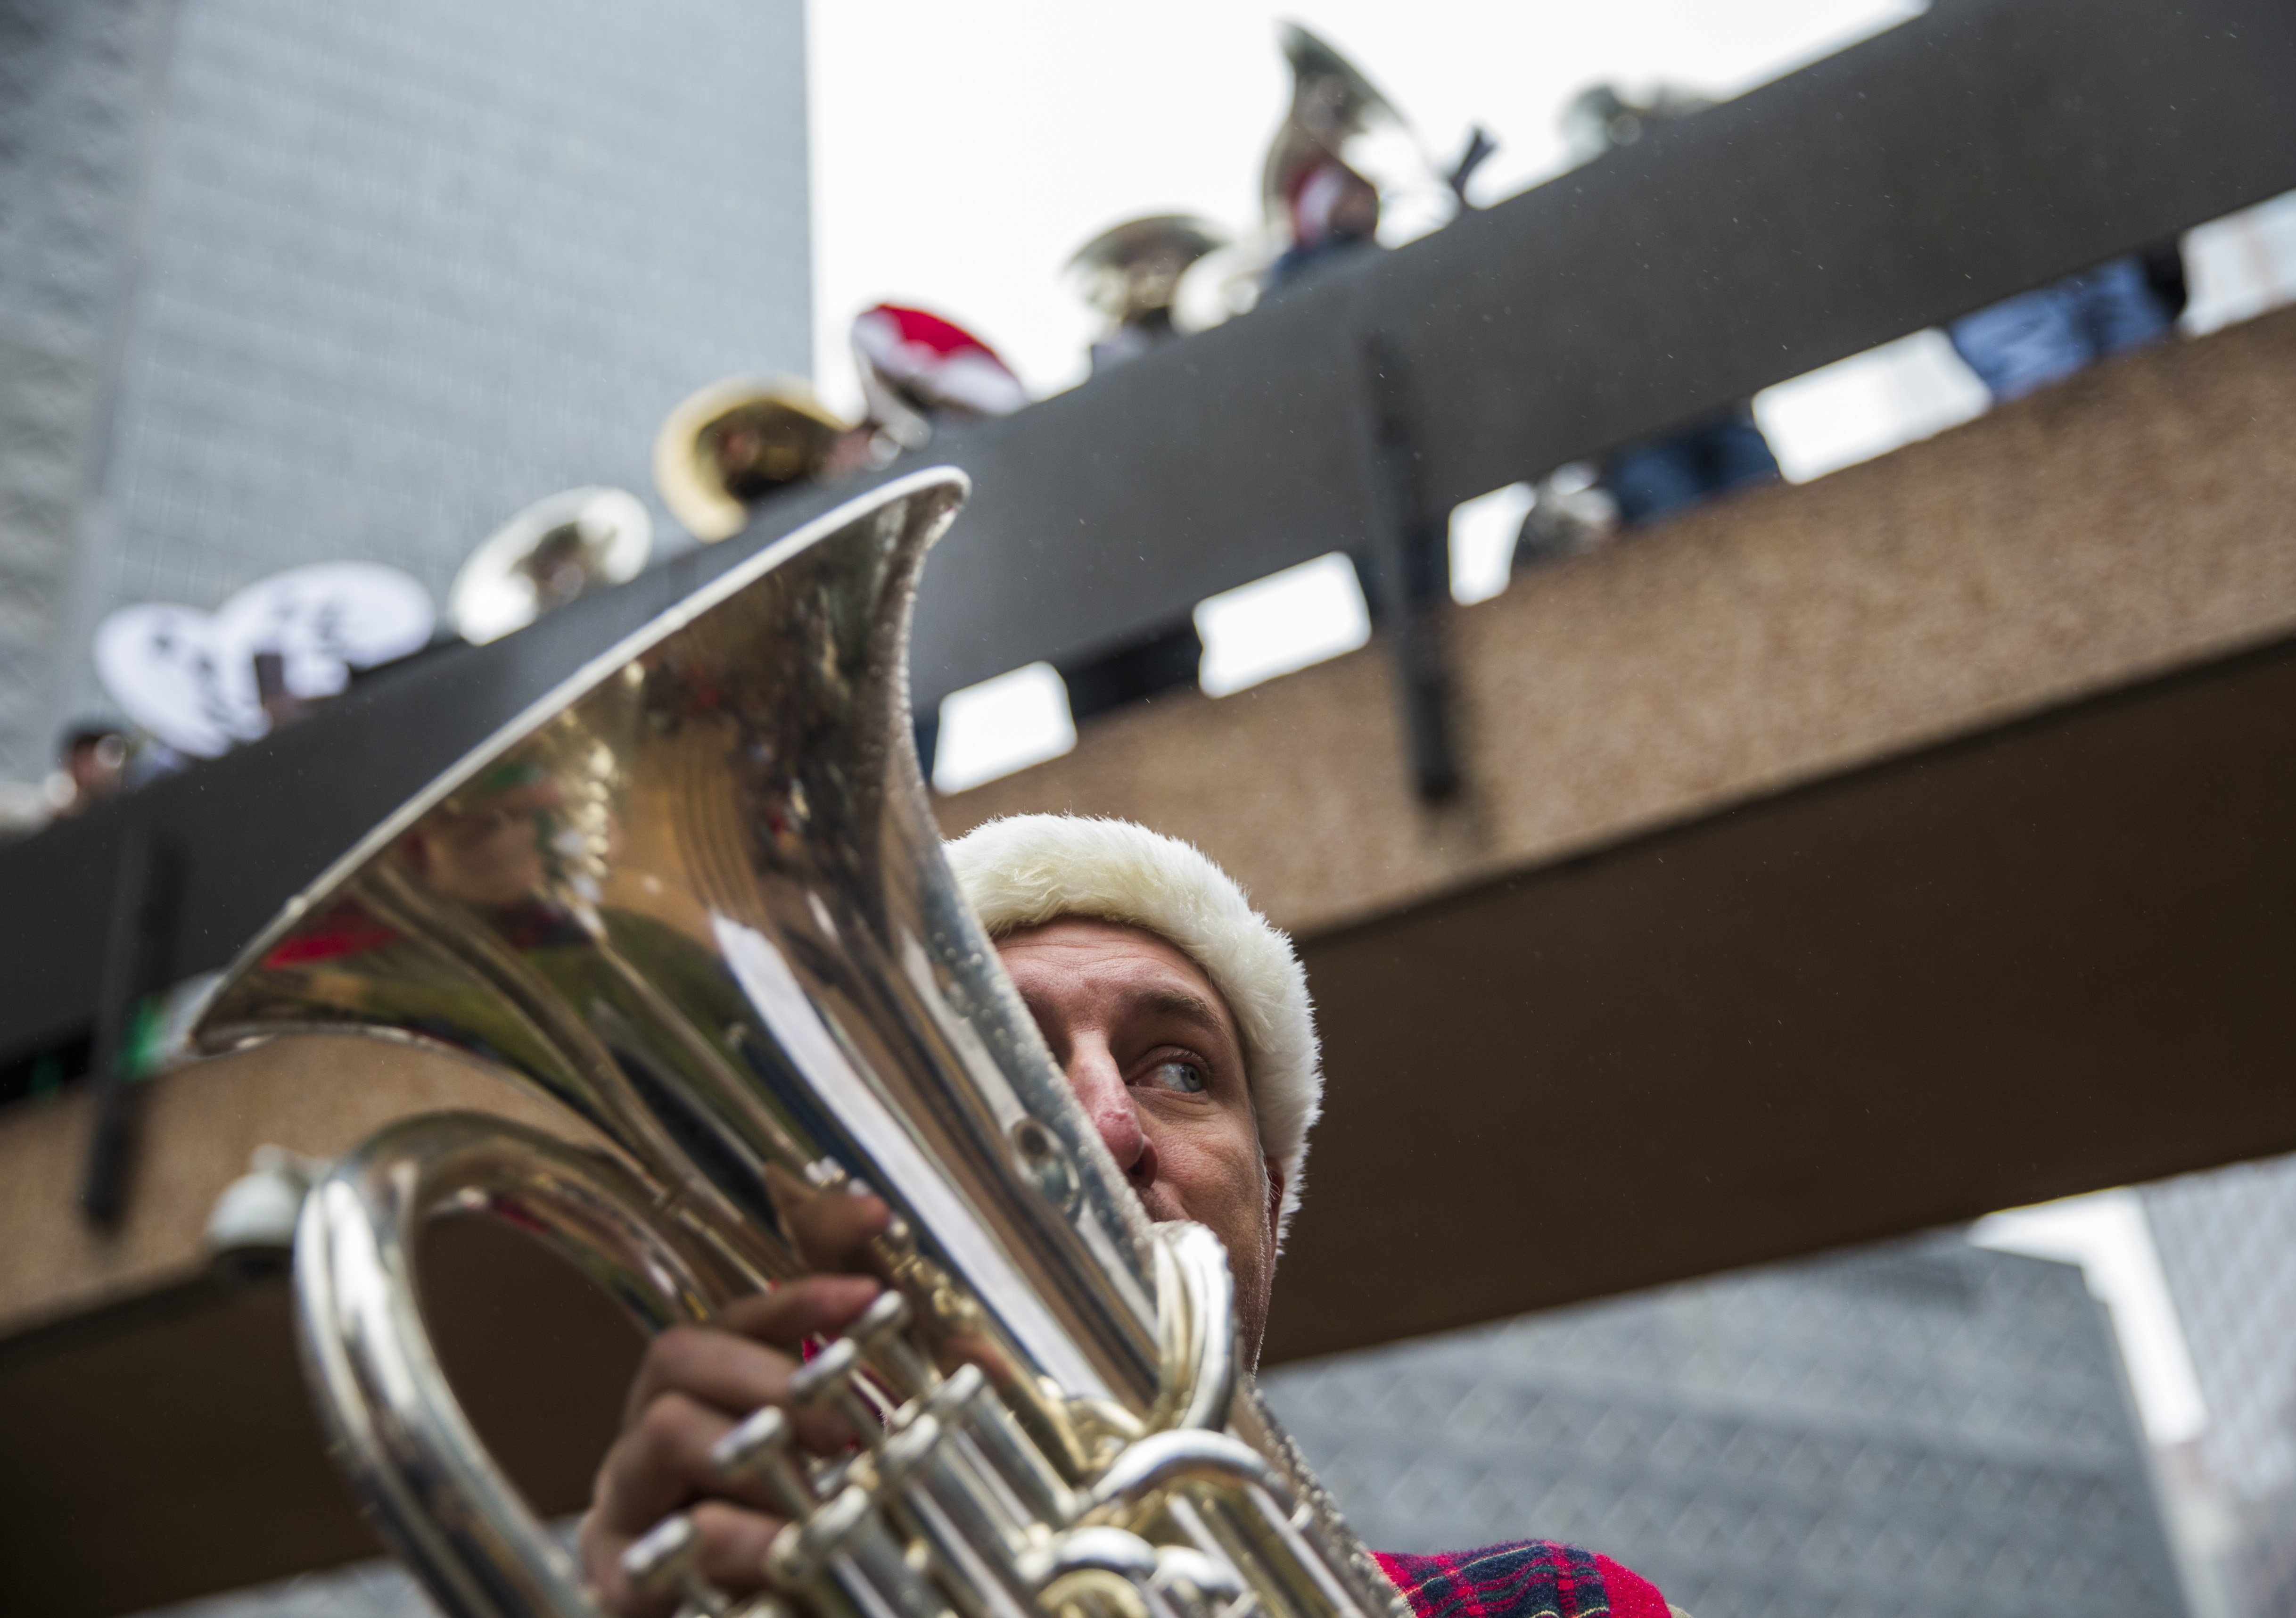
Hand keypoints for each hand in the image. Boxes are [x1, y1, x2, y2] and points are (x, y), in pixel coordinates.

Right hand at [579, 1181, 890, 1616]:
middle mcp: (651, 1436)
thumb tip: (986, 1358)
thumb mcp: (835, 1469)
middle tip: (841, 1426)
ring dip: (746, 1449)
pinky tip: (775, 1551)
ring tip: (813, 1489)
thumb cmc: (779, 1540)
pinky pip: (649, 1545)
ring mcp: (625, 1503)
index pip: (738, 1317)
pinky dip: (722, 1543)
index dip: (800, 1295)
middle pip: (678, 1353)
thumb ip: (891, 1409)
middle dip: (768, 1372)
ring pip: (660, 1430)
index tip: (869, 1295)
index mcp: (702, 1397)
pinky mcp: (616, 1579)